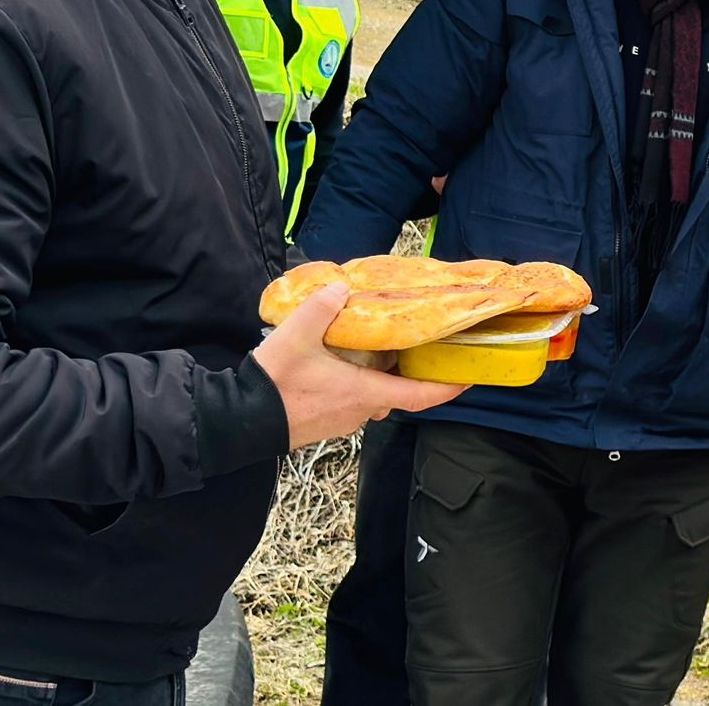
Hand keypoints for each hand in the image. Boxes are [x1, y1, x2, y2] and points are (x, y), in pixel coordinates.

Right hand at [251, 283, 466, 449]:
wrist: (238, 421)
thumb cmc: (274, 384)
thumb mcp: (297, 335)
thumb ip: (322, 307)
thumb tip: (341, 287)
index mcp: (364, 392)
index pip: (420, 396)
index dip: (449, 387)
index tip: (470, 376)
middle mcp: (359, 410)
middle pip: (397, 390)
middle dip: (407, 370)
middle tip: (417, 343)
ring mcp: (341, 420)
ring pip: (372, 394)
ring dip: (378, 374)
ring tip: (374, 344)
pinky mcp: (323, 422)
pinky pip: (351, 399)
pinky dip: (356, 381)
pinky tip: (338, 360)